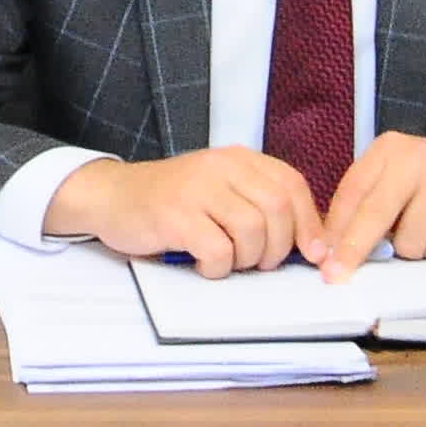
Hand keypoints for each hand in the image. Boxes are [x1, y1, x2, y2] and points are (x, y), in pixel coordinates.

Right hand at [46, 148, 321, 276]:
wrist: (113, 196)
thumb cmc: (172, 201)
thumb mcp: (220, 190)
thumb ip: (259, 204)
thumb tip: (311, 242)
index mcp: (237, 158)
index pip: (292, 185)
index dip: (309, 224)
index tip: (313, 254)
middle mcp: (220, 166)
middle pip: (277, 210)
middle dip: (278, 249)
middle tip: (258, 263)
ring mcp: (197, 189)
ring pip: (252, 232)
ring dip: (247, 260)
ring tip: (228, 261)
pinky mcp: (175, 215)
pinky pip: (218, 250)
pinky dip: (218, 267)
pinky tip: (203, 264)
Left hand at [312, 133, 425, 279]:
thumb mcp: (396, 180)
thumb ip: (366, 205)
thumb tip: (333, 248)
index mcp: (390, 149)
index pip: (353, 192)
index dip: (335, 230)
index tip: (323, 258)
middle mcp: (416, 158)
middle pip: (374, 215)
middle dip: (354, 250)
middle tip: (337, 275)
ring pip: (408, 242)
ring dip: (415, 249)